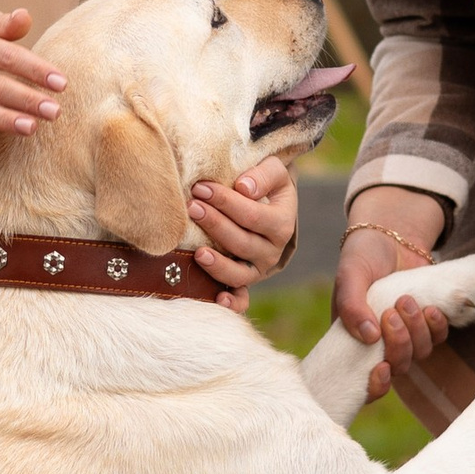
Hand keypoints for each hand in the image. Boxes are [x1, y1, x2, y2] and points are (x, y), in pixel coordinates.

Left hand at [187, 156, 298, 311]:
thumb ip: (263, 175)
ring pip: (238, 272)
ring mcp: (258, 269)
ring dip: (217, 264)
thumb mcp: (273, 171)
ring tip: (198, 252)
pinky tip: (218, 300)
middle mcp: (272, 251)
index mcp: (282, 223)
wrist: (267, 203)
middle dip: (215, 224)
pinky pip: (241, 298)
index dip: (226, 202)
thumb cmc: (264, 184)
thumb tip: (243, 188)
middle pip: (242, 242)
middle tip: (192, 207)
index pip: (252, 216)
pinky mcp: (244, 281)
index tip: (200, 187)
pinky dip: (232, 303)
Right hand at [335, 183, 448, 406]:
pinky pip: (438, 338)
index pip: (362, 381)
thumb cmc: (363, 255)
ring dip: (417, 331)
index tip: (381, 368)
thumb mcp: (350, 275)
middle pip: (397, 366)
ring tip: (407, 300)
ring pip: (419, 353)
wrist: (392, 235)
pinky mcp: (426, 323)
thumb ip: (351, 304)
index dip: (374, 386)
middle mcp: (378, 344)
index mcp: (352, 339)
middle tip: (394, 310)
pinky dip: (437, 326)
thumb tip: (369, 337)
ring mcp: (405, 335)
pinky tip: (430, 308)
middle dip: (399, 343)